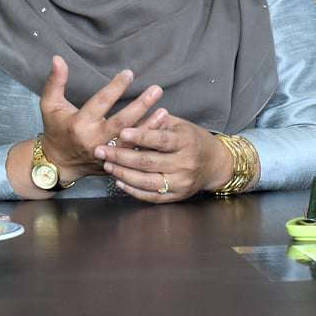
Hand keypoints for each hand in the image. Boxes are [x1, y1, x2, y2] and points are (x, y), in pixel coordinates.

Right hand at [38, 56, 163, 181]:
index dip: (116, 87)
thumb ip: (55, 82)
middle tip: (156, 90)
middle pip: (122, 122)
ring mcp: (106, 155)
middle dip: (141, 105)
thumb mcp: (50, 105)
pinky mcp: (114, 163)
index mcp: (79, 124)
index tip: (129, 73)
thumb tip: (58, 58)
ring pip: (131, 140)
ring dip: (149, 125)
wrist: (58, 163)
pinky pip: (134, 153)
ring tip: (164, 111)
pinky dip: (147, 142)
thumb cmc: (55, 129)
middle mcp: (94, 140)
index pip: (101, 102)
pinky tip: (162, 130)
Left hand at [95, 109, 234, 203]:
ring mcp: (181, 182)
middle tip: (100, 150)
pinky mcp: (178, 196)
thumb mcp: (180, 125)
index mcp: (186, 142)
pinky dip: (133, 190)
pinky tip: (119, 181)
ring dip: (123, 174)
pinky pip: (151, 196)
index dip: (140, 137)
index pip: (160, 140)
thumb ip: (157, 123)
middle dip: (121, 156)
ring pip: (146, 181)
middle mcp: (185, 164)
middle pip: (148, 162)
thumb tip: (131, 119)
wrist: (215, 164)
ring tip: (107, 165)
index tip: (121, 132)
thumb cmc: (194, 139)